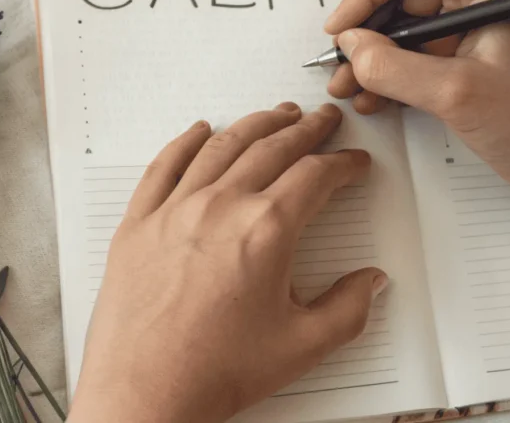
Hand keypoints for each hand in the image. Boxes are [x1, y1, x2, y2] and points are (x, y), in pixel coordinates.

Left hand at [69, 103, 386, 422]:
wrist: (144, 394)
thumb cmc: (213, 372)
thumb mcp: (302, 347)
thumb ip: (348, 309)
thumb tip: (369, 282)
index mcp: (266, 230)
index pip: (316, 176)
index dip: (343, 165)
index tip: (354, 163)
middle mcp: (220, 207)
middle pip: (272, 148)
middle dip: (306, 129)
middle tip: (323, 119)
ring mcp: (175, 210)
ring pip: (221, 147)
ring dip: (255, 124)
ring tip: (276, 115)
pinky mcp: (139, 223)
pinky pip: (164, 167)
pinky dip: (184, 142)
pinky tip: (199, 130)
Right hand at [324, 0, 509, 199]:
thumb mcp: (456, 94)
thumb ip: (395, 68)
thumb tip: (350, 47)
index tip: (343, 29)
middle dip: (363, 29)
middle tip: (339, 64)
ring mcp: (465, 28)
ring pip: (398, 26)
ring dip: (369, 55)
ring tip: (347, 87)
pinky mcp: (459, 57)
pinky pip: (410, 53)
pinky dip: (386, 73)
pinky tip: (372, 99)